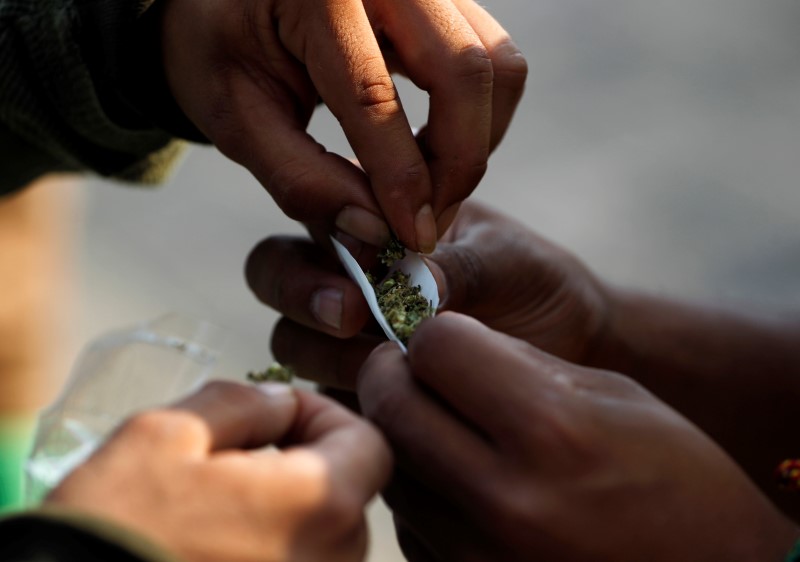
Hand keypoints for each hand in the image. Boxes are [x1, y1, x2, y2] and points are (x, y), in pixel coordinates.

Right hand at [46, 381, 390, 561]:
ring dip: (288, 501)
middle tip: (241, 450)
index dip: (324, 414)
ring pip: (327, 532)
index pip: (370, 442)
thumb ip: (244, 403)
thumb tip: (284, 402)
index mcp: (319, 506)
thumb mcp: (168, 435)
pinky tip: (221, 538)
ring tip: (222, 497)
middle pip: (352, 489)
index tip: (277, 413)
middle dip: (305, 456)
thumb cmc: (117, 529)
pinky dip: (276, 541)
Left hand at [160, 0, 526, 251]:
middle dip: (457, 163)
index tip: (409, 237)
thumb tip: (375, 232)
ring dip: (476, 142)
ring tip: (430, 191)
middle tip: (427, 222)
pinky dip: (479, 119)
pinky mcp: (446, 2)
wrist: (230, 4)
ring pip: (496, 66)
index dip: (400, 178)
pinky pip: (494, 61)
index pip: (373, 95)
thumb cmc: (223, 52)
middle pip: (464, 71)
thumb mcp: (238, 121)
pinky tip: (436, 152)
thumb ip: (302, 180)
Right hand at [246, 200, 611, 388]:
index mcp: (375, 218)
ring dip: (324, 349)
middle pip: (276, 271)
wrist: (570, 352)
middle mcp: (347, 274)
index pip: (315, 209)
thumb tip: (406, 283)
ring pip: (291, 339)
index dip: (324, 229)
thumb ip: (457, 264)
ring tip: (386, 360)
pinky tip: (390, 399)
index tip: (372, 256)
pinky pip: (327, 396)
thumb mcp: (509, 262)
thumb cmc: (538, 287)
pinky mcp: (357, 391)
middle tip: (350, 315)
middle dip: (302, 291)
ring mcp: (344, 336)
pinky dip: (346, 397)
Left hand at [358, 312, 798, 561]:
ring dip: (406, 433)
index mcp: (554, 432)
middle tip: (410, 368)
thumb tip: (445, 345)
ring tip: (446, 428)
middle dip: (393, 372)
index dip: (436, 333)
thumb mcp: (616, 398)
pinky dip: (425, 493)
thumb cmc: (678, 484)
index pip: (436, 348)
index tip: (445, 339)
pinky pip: (411, 523)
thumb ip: (522, 366)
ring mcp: (479, 557)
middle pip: (391, 405)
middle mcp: (506, 501)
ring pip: (393, 465)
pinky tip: (465, 487)